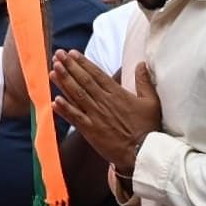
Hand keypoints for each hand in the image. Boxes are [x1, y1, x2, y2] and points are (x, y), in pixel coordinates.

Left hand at [50, 50, 161, 174]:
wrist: (142, 152)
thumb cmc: (148, 127)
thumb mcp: (151, 102)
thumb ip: (144, 82)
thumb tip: (142, 64)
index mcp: (117, 94)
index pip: (96, 74)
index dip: (83, 63)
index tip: (71, 53)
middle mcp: (103, 102)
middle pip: (83, 81)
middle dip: (69, 67)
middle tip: (58, 55)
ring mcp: (95, 116)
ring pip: (76, 95)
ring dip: (64, 82)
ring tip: (53, 70)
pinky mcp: (90, 131)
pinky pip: (75, 118)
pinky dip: (64, 109)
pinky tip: (54, 100)